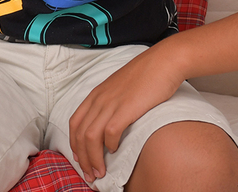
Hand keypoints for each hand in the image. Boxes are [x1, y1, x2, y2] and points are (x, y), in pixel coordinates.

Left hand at [68, 45, 183, 185]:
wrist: (162, 62)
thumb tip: (108, 125)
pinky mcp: (126, 108)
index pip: (75, 123)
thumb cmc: (144, 76)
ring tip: (100, 171)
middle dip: (82, 157)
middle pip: (80, 133)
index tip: (80, 159)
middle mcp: (99, 99)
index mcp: (95, 95)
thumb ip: (110, 103)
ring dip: (94, 157)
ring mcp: (111, 103)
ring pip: (91, 136)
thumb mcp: (119, 89)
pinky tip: (115, 151)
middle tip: (89, 174)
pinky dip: (110, 145)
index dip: (74, 144)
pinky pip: (110, 131)